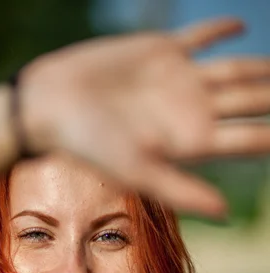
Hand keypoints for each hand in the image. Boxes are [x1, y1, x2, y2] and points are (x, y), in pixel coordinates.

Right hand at [20, 18, 269, 215]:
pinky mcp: (160, 51)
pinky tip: (240, 29)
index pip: (248, 139)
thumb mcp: (137, 172)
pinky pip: (200, 38)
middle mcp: (191, 111)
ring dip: (261, 68)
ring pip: (234, 71)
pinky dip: (220, 32)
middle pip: (249, 102)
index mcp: (191, 142)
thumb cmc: (89, 145)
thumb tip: (226, 215)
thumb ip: (182, 191)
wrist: (52, 105)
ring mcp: (178, 80)